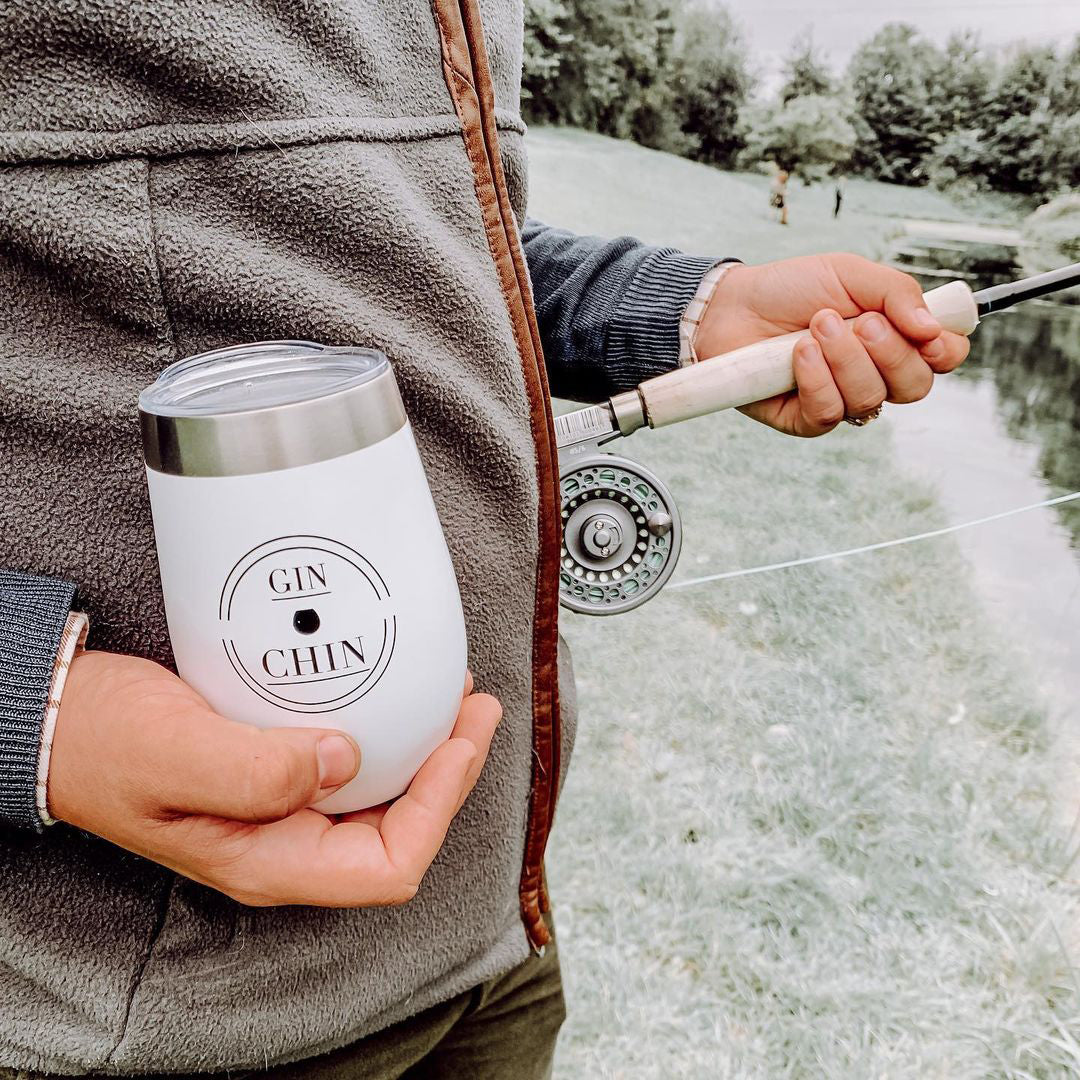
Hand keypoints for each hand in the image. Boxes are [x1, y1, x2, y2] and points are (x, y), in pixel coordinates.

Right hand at [50, 651, 500, 906]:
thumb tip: (345, 758)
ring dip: (424, 751)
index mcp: (270, 861)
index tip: (458, 741)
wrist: (66, 722)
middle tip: (473, 708)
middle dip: (449, 774)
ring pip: (382, 798)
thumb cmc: (106, 745)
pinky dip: (387, 732)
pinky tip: (394, 693)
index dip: (438, 808)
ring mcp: (285, 811)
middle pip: (400, 831)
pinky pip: (353, 766)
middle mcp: (287, 844)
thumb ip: (255, 770)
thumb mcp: (174, 755)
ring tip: (450, 697)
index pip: (388, 865)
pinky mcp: (280, 775)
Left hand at [693, 254, 970, 436]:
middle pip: (915, 386)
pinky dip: (816, 380)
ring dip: (845, 359)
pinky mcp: (806, 419)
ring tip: (816, 328)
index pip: (943, 358)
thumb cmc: (791, 289)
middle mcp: (874, 374)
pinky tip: (799, 355)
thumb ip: (897, 293)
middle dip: (890, 352)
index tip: (925, 333)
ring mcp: (842, 399)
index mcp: (894, 338)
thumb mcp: (849, 273)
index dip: (943, 351)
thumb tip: (932, 326)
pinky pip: (830, 413)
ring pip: (871, 399)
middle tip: (858, 322)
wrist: (732, 307)